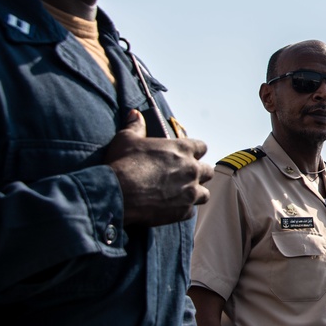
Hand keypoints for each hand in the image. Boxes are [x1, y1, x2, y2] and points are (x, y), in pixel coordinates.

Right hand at [105, 110, 213, 228]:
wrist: (118, 193)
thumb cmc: (123, 163)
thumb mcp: (126, 139)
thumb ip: (136, 126)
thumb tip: (135, 114)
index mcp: (183, 149)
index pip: (202, 147)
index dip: (194, 151)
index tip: (186, 155)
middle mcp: (192, 170)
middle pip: (208, 171)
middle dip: (198, 173)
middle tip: (183, 176)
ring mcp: (190, 192)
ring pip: (204, 194)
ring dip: (195, 193)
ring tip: (181, 194)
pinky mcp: (183, 211)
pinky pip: (190, 211)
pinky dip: (183, 209)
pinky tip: (171, 208)